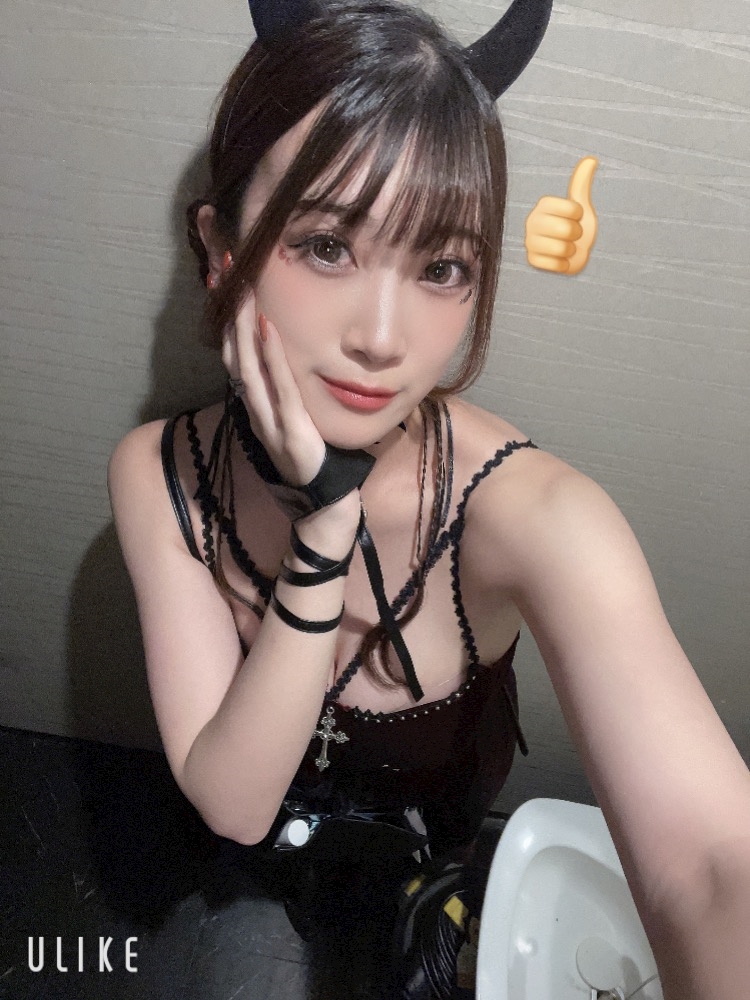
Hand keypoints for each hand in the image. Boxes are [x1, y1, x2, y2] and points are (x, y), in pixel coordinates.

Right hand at [223, 299, 325, 488]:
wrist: (321, 496)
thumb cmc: (309, 452)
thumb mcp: (289, 416)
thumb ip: (281, 389)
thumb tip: (277, 355)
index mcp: (255, 403)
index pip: (234, 355)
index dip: (225, 321)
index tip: (221, 285)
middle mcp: (256, 407)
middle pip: (235, 353)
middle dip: (230, 312)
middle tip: (224, 271)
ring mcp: (270, 418)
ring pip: (249, 365)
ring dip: (244, 326)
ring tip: (243, 290)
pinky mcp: (292, 427)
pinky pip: (280, 385)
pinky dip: (273, 355)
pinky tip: (269, 328)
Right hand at [525, 156, 598, 274]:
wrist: (571, 251)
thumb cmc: (575, 225)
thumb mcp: (580, 203)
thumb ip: (582, 182)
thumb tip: (591, 159)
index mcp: (544, 204)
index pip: (573, 209)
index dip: (579, 214)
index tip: (576, 215)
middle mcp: (532, 221)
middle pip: (567, 230)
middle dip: (577, 234)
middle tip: (573, 234)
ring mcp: (530, 241)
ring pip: (562, 248)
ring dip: (571, 250)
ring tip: (567, 246)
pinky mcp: (532, 260)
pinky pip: (556, 264)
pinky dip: (563, 264)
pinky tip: (561, 259)